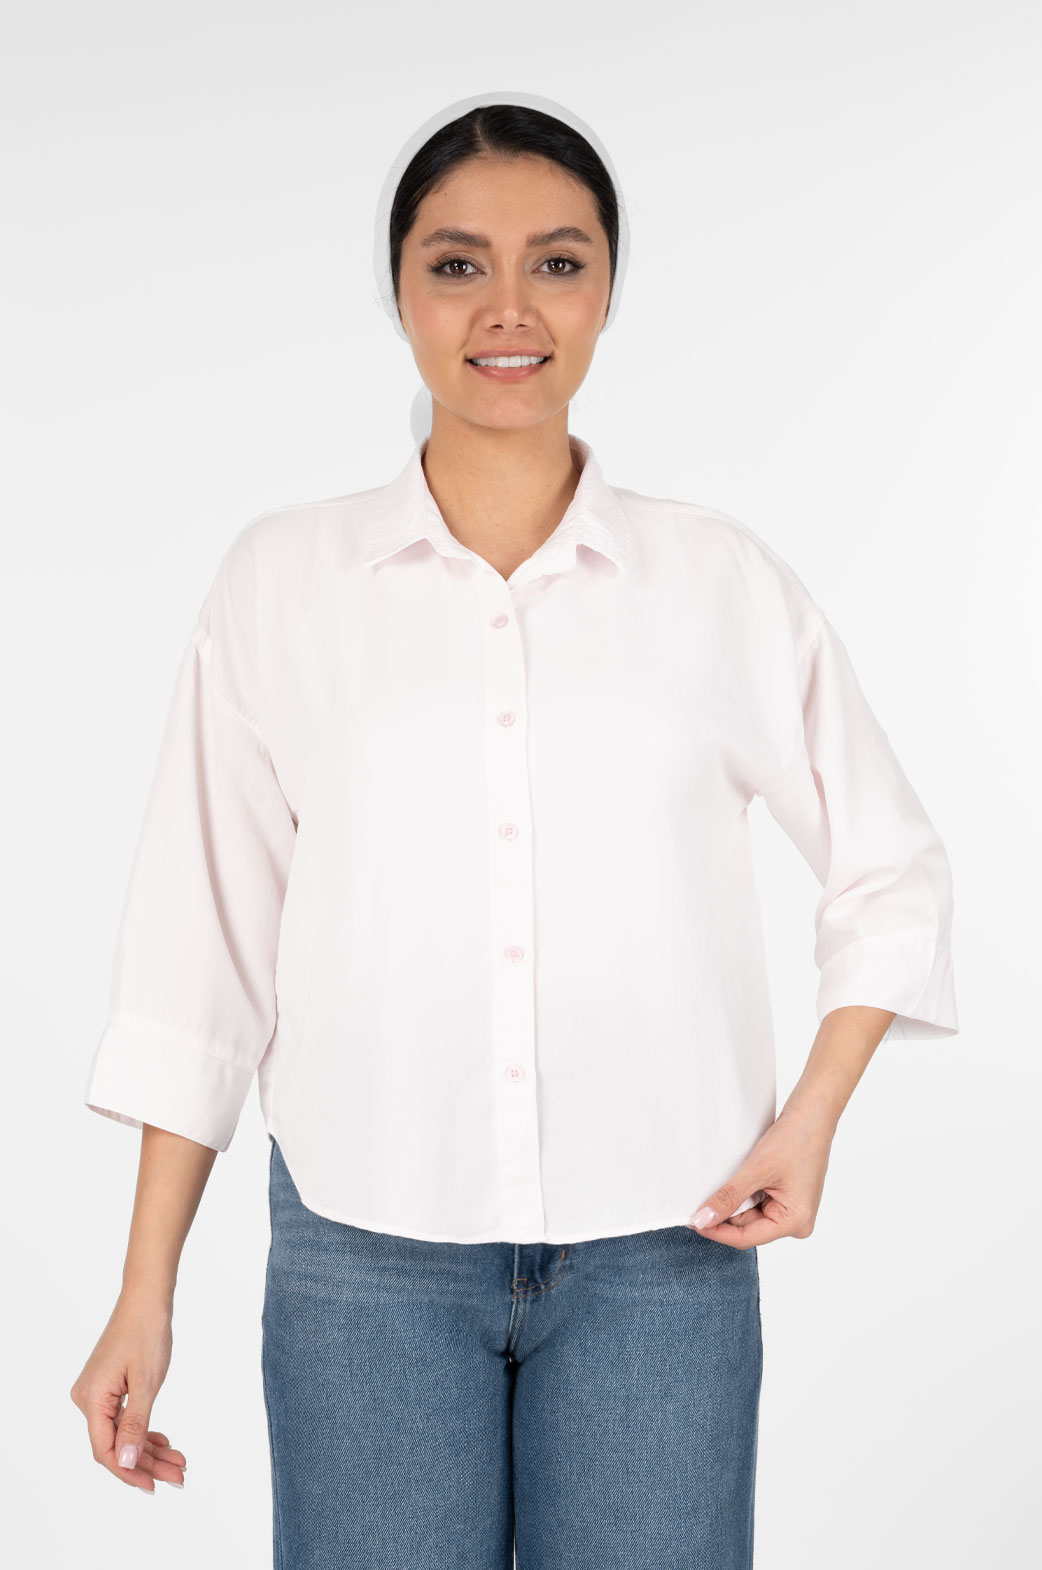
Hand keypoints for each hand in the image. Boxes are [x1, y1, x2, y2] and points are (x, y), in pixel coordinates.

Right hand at [69, 1291, 186, 1493]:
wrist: (146, 1298)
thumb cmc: (147, 1332)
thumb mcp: (147, 1382)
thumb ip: (135, 1425)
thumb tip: (124, 1462)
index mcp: (92, 1399)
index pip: (105, 1450)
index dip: (129, 1471)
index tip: (156, 1485)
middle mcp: (88, 1398)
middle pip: (116, 1444)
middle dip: (148, 1463)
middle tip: (179, 1476)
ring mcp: (97, 1393)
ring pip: (122, 1433)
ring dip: (149, 1449)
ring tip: (179, 1463)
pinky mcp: (108, 1387)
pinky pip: (123, 1418)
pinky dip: (144, 1430)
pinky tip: (164, 1442)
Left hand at [686, 1104, 835, 1248]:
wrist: (812, 1115)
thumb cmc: (794, 1140)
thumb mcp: (756, 1170)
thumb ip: (729, 1198)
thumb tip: (703, 1220)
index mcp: (795, 1222)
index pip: (746, 1238)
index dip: (716, 1230)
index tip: (692, 1221)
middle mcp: (796, 1223)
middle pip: (747, 1227)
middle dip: (725, 1213)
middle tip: (699, 1199)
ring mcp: (791, 1211)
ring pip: (749, 1215)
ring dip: (734, 1201)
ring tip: (725, 1180)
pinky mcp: (786, 1200)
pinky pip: (757, 1204)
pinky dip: (743, 1194)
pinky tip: (737, 1179)